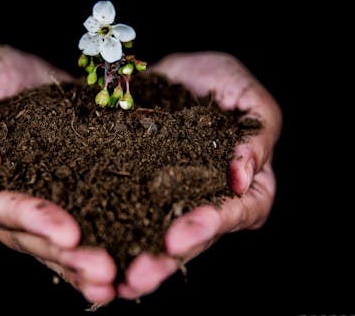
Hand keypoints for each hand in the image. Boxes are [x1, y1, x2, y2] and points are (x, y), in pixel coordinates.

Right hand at [0, 44, 116, 303]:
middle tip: (102, 269)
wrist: (25, 78)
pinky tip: (115, 277)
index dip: (29, 219)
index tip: (68, 230)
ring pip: (45, 247)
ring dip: (78, 266)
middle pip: (23, 237)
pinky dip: (86, 256)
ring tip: (112, 281)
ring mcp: (17, 215)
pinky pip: (64, 239)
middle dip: (62, 254)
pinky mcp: (49, 209)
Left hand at [117, 52, 282, 298]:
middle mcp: (212, 199)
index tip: (179, 236)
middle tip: (140, 275)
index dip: (211, 225)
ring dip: (140, 259)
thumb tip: (244, 175)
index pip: (239, 212)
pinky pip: (132, 216)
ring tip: (116, 279)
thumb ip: (257, 132)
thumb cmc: (220, 81)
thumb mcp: (247, 95)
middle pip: (198, 237)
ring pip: (163, 236)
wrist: (174, 74)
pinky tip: (96, 253)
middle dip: (167, 259)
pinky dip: (117, 236)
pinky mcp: (145, 191)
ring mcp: (177, 199)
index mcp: (248, 183)